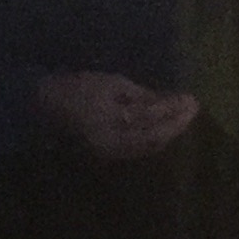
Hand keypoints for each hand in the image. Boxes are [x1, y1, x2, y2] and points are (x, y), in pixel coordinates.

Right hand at [37, 73, 198, 161]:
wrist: (44, 107)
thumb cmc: (77, 88)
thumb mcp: (110, 84)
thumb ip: (139, 95)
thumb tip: (168, 100)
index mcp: (108, 119)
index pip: (148, 117)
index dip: (171, 109)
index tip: (191, 98)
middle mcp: (111, 142)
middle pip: (153, 137)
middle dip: (176, 123)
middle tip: (194, 107)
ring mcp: (110, 152)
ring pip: (148, 146)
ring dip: (169, 132)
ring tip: (186, 117)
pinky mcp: (110, 154)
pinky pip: (139, 149)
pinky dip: (156, 139)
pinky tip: (168, 129)